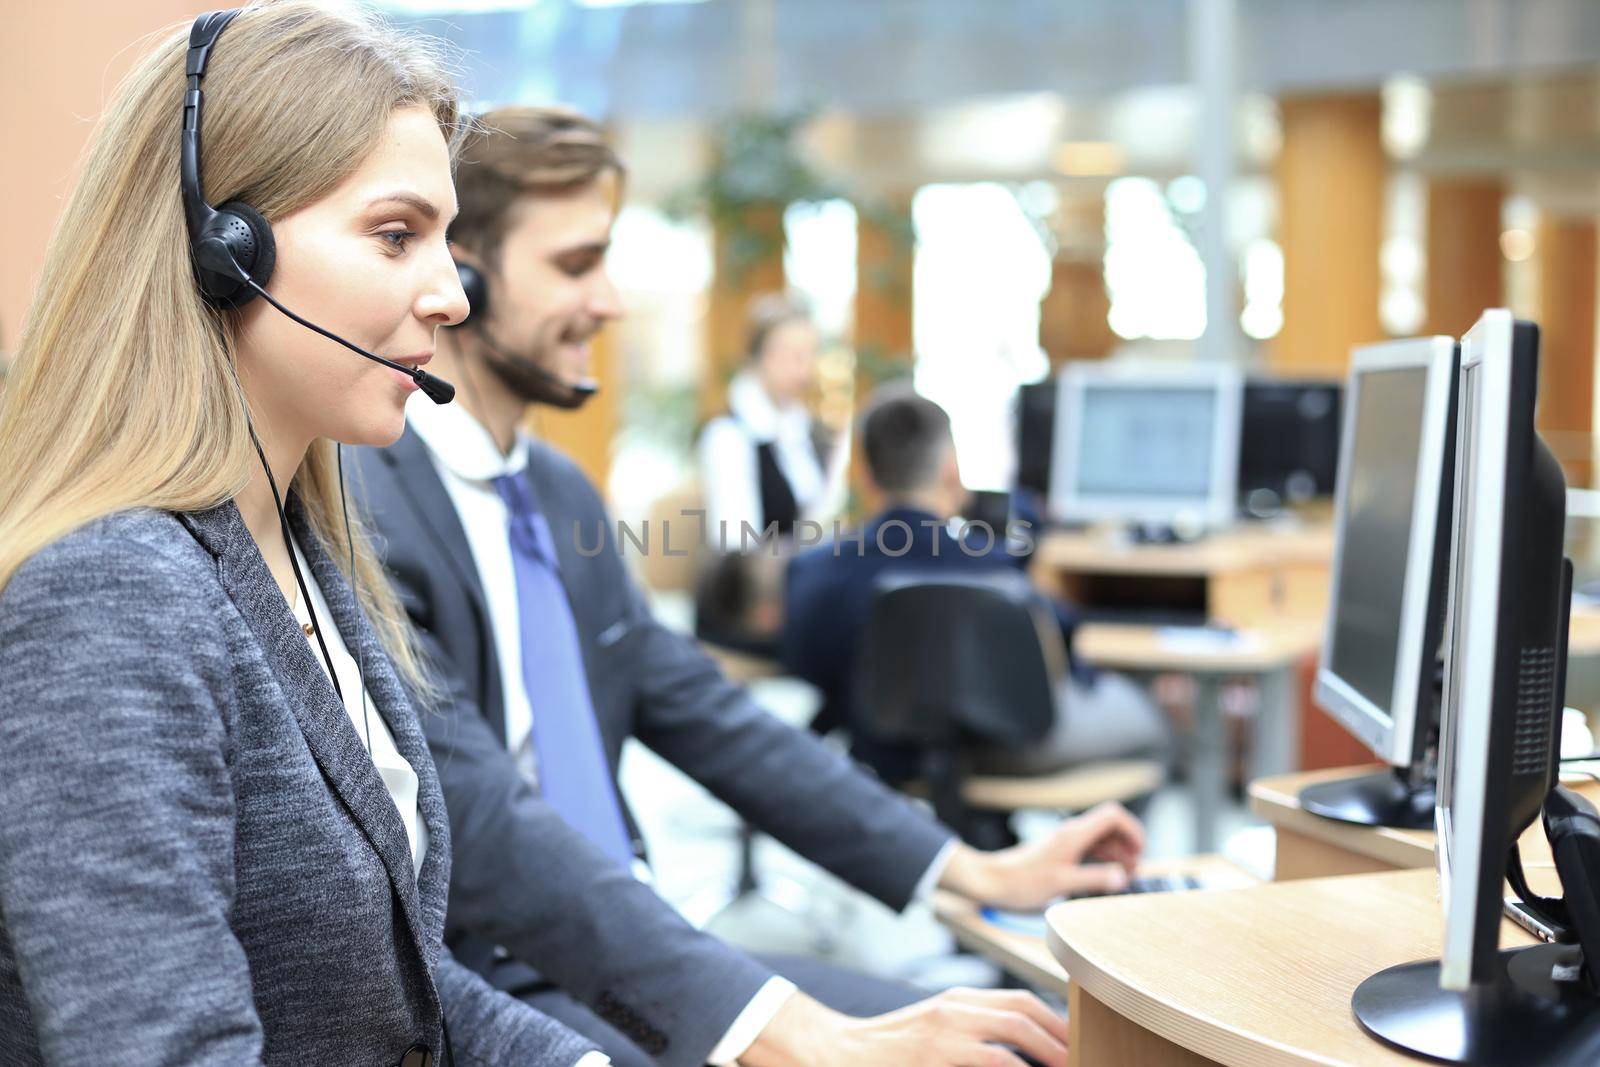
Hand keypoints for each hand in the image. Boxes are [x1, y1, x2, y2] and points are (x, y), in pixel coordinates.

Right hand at [741, 988, 1067, 1066]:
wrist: (838, 1054)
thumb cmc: (891, 1051)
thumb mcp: (936, 1030)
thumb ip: (974, 1032)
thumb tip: (1017, 1051)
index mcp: (958, 1000)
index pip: (1021, 1000)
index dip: (1055, 1021)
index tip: (1076, 1044)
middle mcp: (955, 1007)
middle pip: (1024, 1011)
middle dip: (1060, 1036)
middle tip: (1081, 1059)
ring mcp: (945, 1030)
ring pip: (1014, 1033)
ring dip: (1049, 1052)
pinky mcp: (935, 1053)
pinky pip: (991, 1060)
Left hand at [939, 802, 1145, 910]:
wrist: (992, 879)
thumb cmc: (1022, 882)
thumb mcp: (1062, 883)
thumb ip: (1094, 878)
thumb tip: (1123, 876)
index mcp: (1074, 834)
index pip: (1113, 815)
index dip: (1132, 829)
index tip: (1140, 853)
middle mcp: (1072, 832)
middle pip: (1110, 825)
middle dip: (1128, 844)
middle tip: (1133, 870)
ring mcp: (1066, 841)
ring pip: (1101, 838)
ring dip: (1116, 853)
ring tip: (1123, 876)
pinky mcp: (1061, 852)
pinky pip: (1090, 848)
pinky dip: (1103, 858)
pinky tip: (1104, 876)